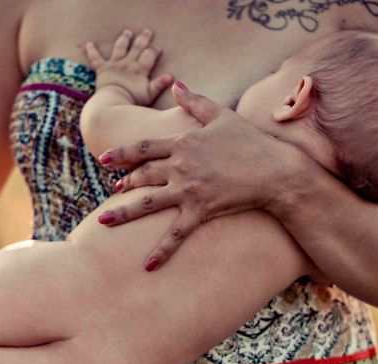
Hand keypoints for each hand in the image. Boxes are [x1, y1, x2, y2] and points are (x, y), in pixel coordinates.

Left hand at [84, 29, 172, 105]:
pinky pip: (96, 58)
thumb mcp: (149, 94)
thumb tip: (170, 76)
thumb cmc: (132, 100)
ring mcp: (115, 65)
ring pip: (120, 47)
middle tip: (147, 31)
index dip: (154, 51)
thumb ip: (159, 84)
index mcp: (139, 69)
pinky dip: (92, 51)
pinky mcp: (102, 69)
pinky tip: (89, 44)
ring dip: (124, 39)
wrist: (113, 102)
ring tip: (127, 32)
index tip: (157, 49)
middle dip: (143, 39)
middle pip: (137, 47)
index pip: (149, 56)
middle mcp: (128, 64)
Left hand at [96, 82, 304, 270]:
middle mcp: (180, 165)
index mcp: (182, 142)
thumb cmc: (251, 141)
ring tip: (103, 221)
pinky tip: (148, 265)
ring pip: (148, 203)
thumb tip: (177, 85)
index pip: (143, 147)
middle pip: (142, 175)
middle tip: (115, 189)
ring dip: (123, 213)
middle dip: (125, 183)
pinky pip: (176, 234)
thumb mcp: (221, 115)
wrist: (274, 170)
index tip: (104, 159)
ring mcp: (188, 189)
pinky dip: (162, 251)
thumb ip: (195, 102)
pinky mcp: (200, 210)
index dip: (121, 153)